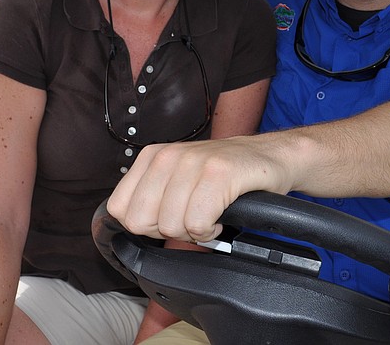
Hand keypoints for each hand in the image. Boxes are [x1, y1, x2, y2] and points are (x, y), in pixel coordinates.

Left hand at [107, 136, 290, 242]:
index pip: (119, 208)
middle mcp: (168, 156)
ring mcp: (193, 162)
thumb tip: (131, 226)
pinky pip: (198, 222)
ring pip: (171, 225)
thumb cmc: (222, 174)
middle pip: (141, 221)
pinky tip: (220, 217)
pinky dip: (210, 231)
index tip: (168, 218)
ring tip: (209, 214)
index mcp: (151, 157)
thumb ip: (151, 197)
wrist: (270, 156)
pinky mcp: (219, 173)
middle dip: (166, 231)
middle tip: (189, 218)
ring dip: (194, 231)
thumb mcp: (177, 178)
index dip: (144, 225)